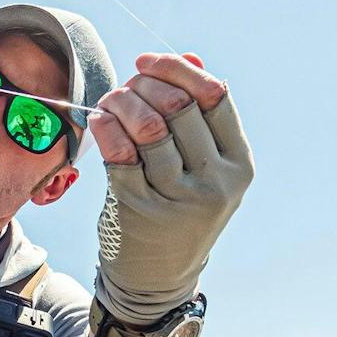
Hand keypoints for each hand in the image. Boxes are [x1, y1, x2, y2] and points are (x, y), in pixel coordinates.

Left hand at [88, 53, 254, 325]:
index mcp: (237, 164)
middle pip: (180, 106)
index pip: (214, 96)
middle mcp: (215, 181)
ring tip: (110, 101)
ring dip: (122, 102)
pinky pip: (120, 155)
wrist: (156, 279)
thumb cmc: (177, 211)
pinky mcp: (140, 210)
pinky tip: (99, 120)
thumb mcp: (202, 170)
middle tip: (124, 85)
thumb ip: (198, 117)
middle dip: (144, 84)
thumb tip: (189, 58)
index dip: (177, 70)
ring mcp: (178, 198)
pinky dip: (106, 128)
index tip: (147, 62)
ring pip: (150, 126)